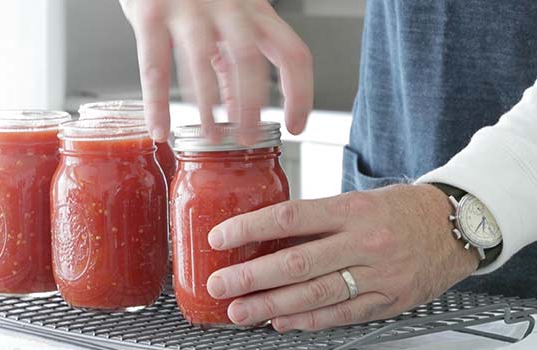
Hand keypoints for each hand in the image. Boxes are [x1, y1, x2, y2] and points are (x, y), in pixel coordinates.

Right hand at [119, 0, 313, 142]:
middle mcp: (227, 5)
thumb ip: (230, 61)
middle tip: (248, 139)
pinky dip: (158, 104)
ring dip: (208, 107)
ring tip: (209, 137)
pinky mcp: (151, 12)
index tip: (294, 126)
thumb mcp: (223, 17)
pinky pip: (155, 65)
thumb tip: (237, 110)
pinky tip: (160, 129)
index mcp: (254, 9)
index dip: (299, 94)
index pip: (292, 53)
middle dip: (252, 106)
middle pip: (251, 59)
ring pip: (203, 62)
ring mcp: (188, 8)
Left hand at [205, 184, 479, 330]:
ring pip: (317, 294)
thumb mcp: (357, 201)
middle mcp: (365, 242)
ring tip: (241, 311)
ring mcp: (379, 275)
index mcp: (352, 210)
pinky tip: (281, 321)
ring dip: (272, 305)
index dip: (251, 228)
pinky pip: (342, 314)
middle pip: (298, 262)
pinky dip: (308, 320)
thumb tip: (266, 235)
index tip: (221, 238)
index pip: (291, 216)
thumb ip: (316, 220)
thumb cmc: (399, 210)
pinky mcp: (388, 301)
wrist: (454, 226)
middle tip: (220, 285)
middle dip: (252, 277)